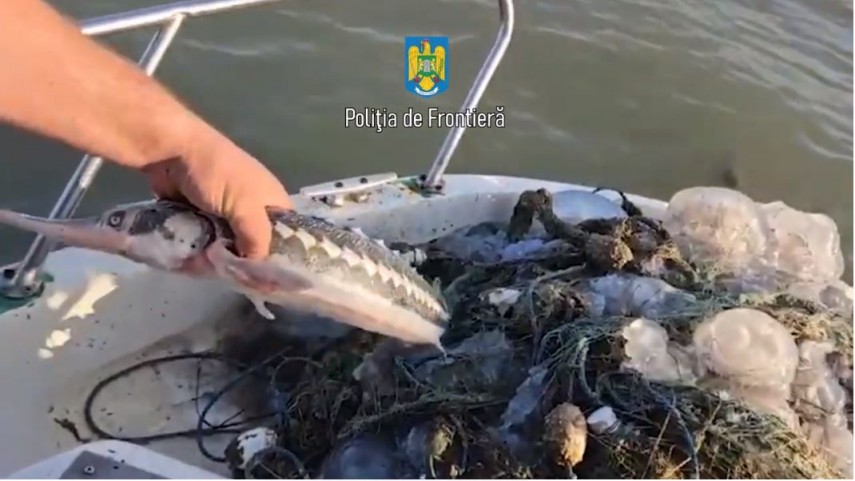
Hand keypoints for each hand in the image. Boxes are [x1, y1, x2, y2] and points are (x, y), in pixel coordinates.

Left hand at [141, 126, 292, 259]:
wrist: (170, 152)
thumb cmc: (216, 173)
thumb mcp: (245, 207)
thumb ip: (257, 240)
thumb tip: (258, 270)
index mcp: (272, 202)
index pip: (286, 238)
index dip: (279, 260)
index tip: (266, 283)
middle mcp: (252, 211)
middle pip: (253, 248)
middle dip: (238, 263)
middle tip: (224, 274)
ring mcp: (224, 215)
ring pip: (226, 248)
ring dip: (213, 260)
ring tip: (198, 266)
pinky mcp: (200, 218)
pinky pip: (203, 243)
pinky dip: (196, 252)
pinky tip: (188, 262)